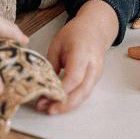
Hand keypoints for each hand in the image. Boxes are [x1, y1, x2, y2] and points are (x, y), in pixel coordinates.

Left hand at [35, 0, 118, 114]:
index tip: (46, 98)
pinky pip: (85, 92)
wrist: (95, 29)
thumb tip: (42, 86)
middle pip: (83, 90)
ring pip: (85, 95)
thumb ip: (51, 65)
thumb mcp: (57, 44)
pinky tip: (60, 103)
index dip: (61, 90)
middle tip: (49, 110)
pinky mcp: (96, 78)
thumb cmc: (75, 33)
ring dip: (68, 105)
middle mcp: (93, 64)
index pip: (74, 77)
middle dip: (65, 104)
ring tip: (51, 109)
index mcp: (82, 52)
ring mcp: (97, 72)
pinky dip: (73, 100)